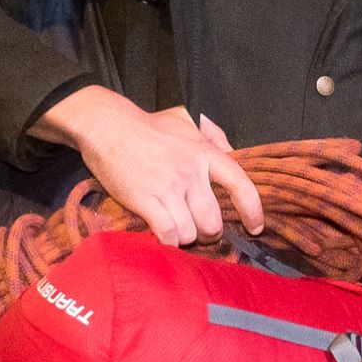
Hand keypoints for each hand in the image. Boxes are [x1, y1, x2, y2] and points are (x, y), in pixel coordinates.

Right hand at [38, 86, 262, 246]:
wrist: (107, 126)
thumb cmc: (147, 126)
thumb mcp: (187, 120)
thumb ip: (213, 136)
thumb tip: (233, 153)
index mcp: (204, 153)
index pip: (240, 184)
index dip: (253, 211)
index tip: (254, 227)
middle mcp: (190, 173)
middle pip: (213, 221)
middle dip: (209, 233)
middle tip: (200, 231)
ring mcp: (167, 188)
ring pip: (190, 232)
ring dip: (185, 238)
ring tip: (177, 230)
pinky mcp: (145, 200)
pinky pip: (167, 234)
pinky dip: (168, 241)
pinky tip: (163, 235)